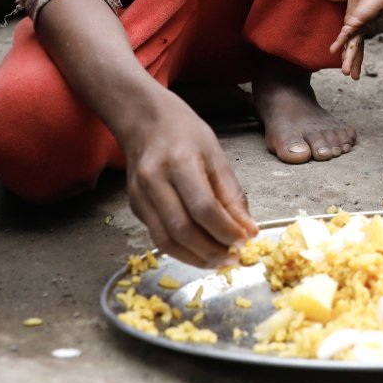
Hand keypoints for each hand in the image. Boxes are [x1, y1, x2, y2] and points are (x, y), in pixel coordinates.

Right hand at [117, 85, 259, 266]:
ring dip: (195, 258)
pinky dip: (181, 250)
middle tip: (233, 258)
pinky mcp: (135, 207)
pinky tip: (200, 251)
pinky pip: (158, 237)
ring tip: (219, 261)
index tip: (244, 241)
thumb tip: (248, 230)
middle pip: (182, 229)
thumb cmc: (185, 134)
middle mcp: (154, 180)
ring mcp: (139, 195)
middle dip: (211, 250)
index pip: (203, 207)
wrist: (145, 121)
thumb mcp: (217, 156)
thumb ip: (232, 195)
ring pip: (166, 241)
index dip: (225, 230)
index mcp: (179, 162)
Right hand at [324, 0, 382, 78]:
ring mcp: (357, 28)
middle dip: (353, 63)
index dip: (349, 54)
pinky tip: (333, 50)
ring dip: (349, 60)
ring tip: (346, 73)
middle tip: (352, 76)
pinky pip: (346, 34)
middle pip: (354, 49)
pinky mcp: (356, 23)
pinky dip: (340, 42)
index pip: (352, 43)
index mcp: (356, 26)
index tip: (347, 65)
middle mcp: (357, 30)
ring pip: (352, 47)